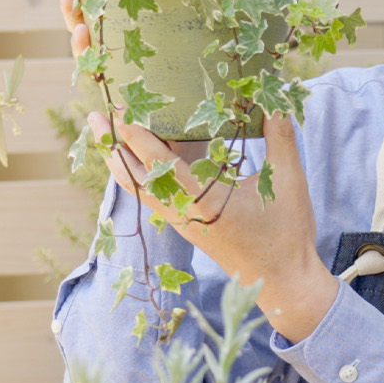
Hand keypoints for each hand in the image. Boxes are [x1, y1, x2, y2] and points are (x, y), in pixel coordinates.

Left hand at [89, 109, 339, 341]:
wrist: (283, 282)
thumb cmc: (287, 234)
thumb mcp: (289, 183)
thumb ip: (281, 138)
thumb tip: (274, 99)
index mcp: (205, 203)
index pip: (161, 165)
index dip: (138, 137)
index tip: (119, 112)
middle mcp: (186, 214)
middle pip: (135, 179)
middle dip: (113, 146)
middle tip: (94, 116)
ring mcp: (184, 224)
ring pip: (139, 191)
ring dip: (120, 162)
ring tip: (105, 137)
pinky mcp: (188, 229)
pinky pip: (152, 200)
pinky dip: (138, 178)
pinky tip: (137, 163)